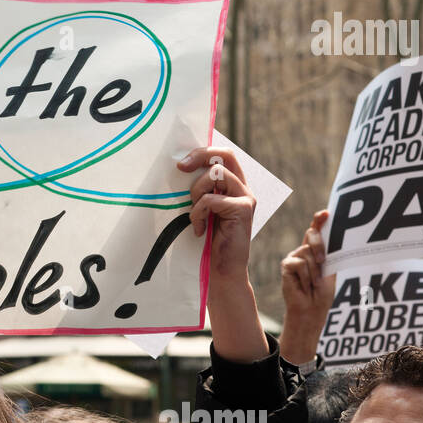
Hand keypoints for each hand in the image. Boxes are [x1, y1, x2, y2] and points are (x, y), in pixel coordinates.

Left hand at [178, 146, 265, 362]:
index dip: (203, 151)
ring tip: (195, 214)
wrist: (221, 272)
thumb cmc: (206, 242)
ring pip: (215, 175)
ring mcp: (245, 198)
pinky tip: (199, 230)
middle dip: (200, 156)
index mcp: (233, 185)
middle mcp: (243, 188)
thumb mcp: (200, 210)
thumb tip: (177, 168)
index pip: (223, 154)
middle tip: (180, 167)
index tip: (180, 162)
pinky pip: (212, 199)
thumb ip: (198, 191)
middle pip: (225, 155)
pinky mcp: (243, 210)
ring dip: (196, 192)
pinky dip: (199, 213)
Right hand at [279, 210, 337, 365]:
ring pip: (307, 252)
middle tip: (323, 262)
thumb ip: (328, 253)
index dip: (320, 220)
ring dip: (314, 270)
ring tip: (313, 283)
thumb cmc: (323, 292)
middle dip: (319, 246)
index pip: (317, 231)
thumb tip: (326, 237)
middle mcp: (304, 251)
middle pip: (312, 235)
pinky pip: (299, 263)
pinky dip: (305, 276)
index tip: (326, 212)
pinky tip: (304, 286)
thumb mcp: (330, 270)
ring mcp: (294, 257)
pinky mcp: (286, 265)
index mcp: (316, 250)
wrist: (312, 310)